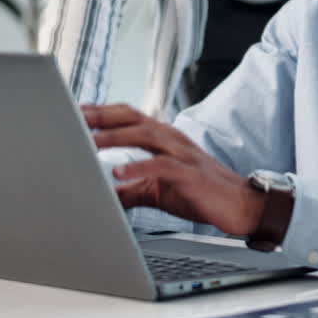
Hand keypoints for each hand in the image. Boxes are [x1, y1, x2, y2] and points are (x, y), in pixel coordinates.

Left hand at [81, 104, 264, 236]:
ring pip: (147, 135)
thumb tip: (104, 194)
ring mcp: (183, 154)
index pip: (131, 117)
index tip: (77, 111)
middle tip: (75, 117)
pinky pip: (162, 166)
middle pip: (135, 119)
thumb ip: (132, 189)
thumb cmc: (203, 193)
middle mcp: (173, 140)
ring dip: (117, 136)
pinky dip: (139, 166)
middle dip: (104, 116)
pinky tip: (118, 171)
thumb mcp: (159, 191)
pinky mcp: (191, 173)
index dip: (104, 112)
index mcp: (165, 139)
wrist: (242, 206)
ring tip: (90, 141)